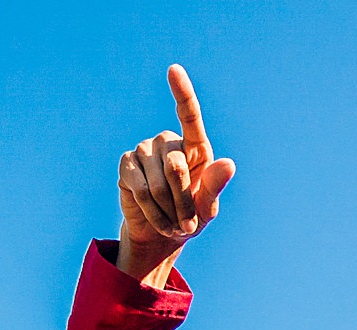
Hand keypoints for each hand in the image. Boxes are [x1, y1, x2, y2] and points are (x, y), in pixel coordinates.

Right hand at [116, 65, 237, 280]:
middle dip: (184, 202)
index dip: (182, 92)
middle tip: (188, 223)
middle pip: (176, 168)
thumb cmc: (192, 215)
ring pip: (158, 184)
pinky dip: (153, 212)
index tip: (173, 69)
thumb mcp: (208, 205)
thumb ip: (216, 185)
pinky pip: (141, 190)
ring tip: (174, 223)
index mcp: (194, 146)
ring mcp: (144, 150)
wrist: (163, 232)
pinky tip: (159, 220)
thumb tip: (229, 164)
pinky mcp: (127, 164)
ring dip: (169, 211)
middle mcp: (168, 142)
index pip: (189, 115)